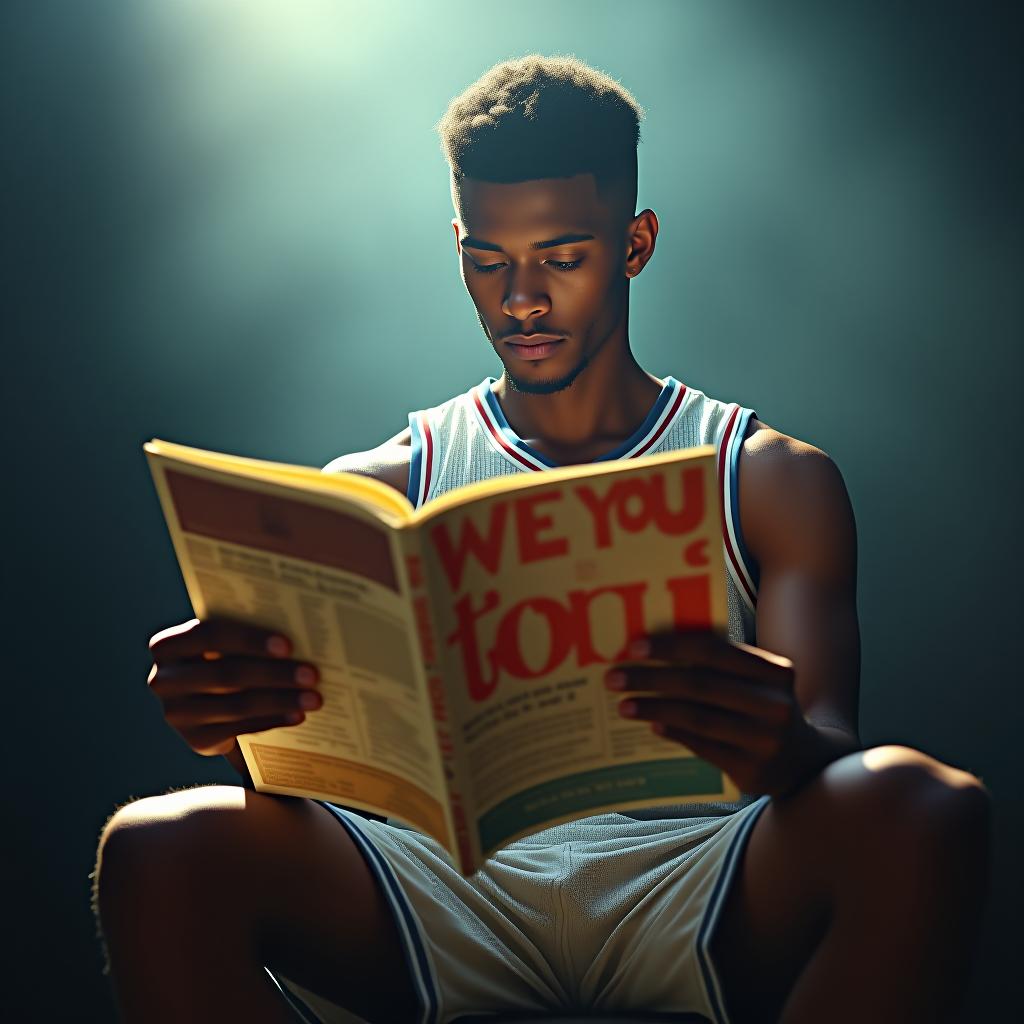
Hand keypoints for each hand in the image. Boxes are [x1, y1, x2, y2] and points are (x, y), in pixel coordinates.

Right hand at [147, 618, 322, 756]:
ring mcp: (178, 714)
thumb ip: (246, 633)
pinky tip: (298, 715)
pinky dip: (273, 721)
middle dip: (273, 673)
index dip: (248, 639)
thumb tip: (300, 630)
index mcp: (169, 646)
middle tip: (312, 674)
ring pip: (235, 705)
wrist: (210, 706)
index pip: (207, 634)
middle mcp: (165, 680)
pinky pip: (240, 729)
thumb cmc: (227, 660)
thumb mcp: (225, 645)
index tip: (288, 645)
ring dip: (280, 700)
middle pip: (225, 674)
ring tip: (314, 698)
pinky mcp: (196, 740)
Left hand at [604, 628, 817, 797]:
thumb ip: (722, 667)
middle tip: (614, 677)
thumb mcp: (759, 684)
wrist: (806, 764)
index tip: (634, 646)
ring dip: (655, 709)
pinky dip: (675, 734)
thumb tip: (656, 652)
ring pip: (698, 718)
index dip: (672, 646)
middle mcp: (775, 705)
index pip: (715, 650)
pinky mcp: (752, 771)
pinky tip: (652, 726)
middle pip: (700, 684)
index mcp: (776, 672)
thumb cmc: (765, 710)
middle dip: (652, 678)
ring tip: (624, 704)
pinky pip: (703, 747)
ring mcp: (765, 741)